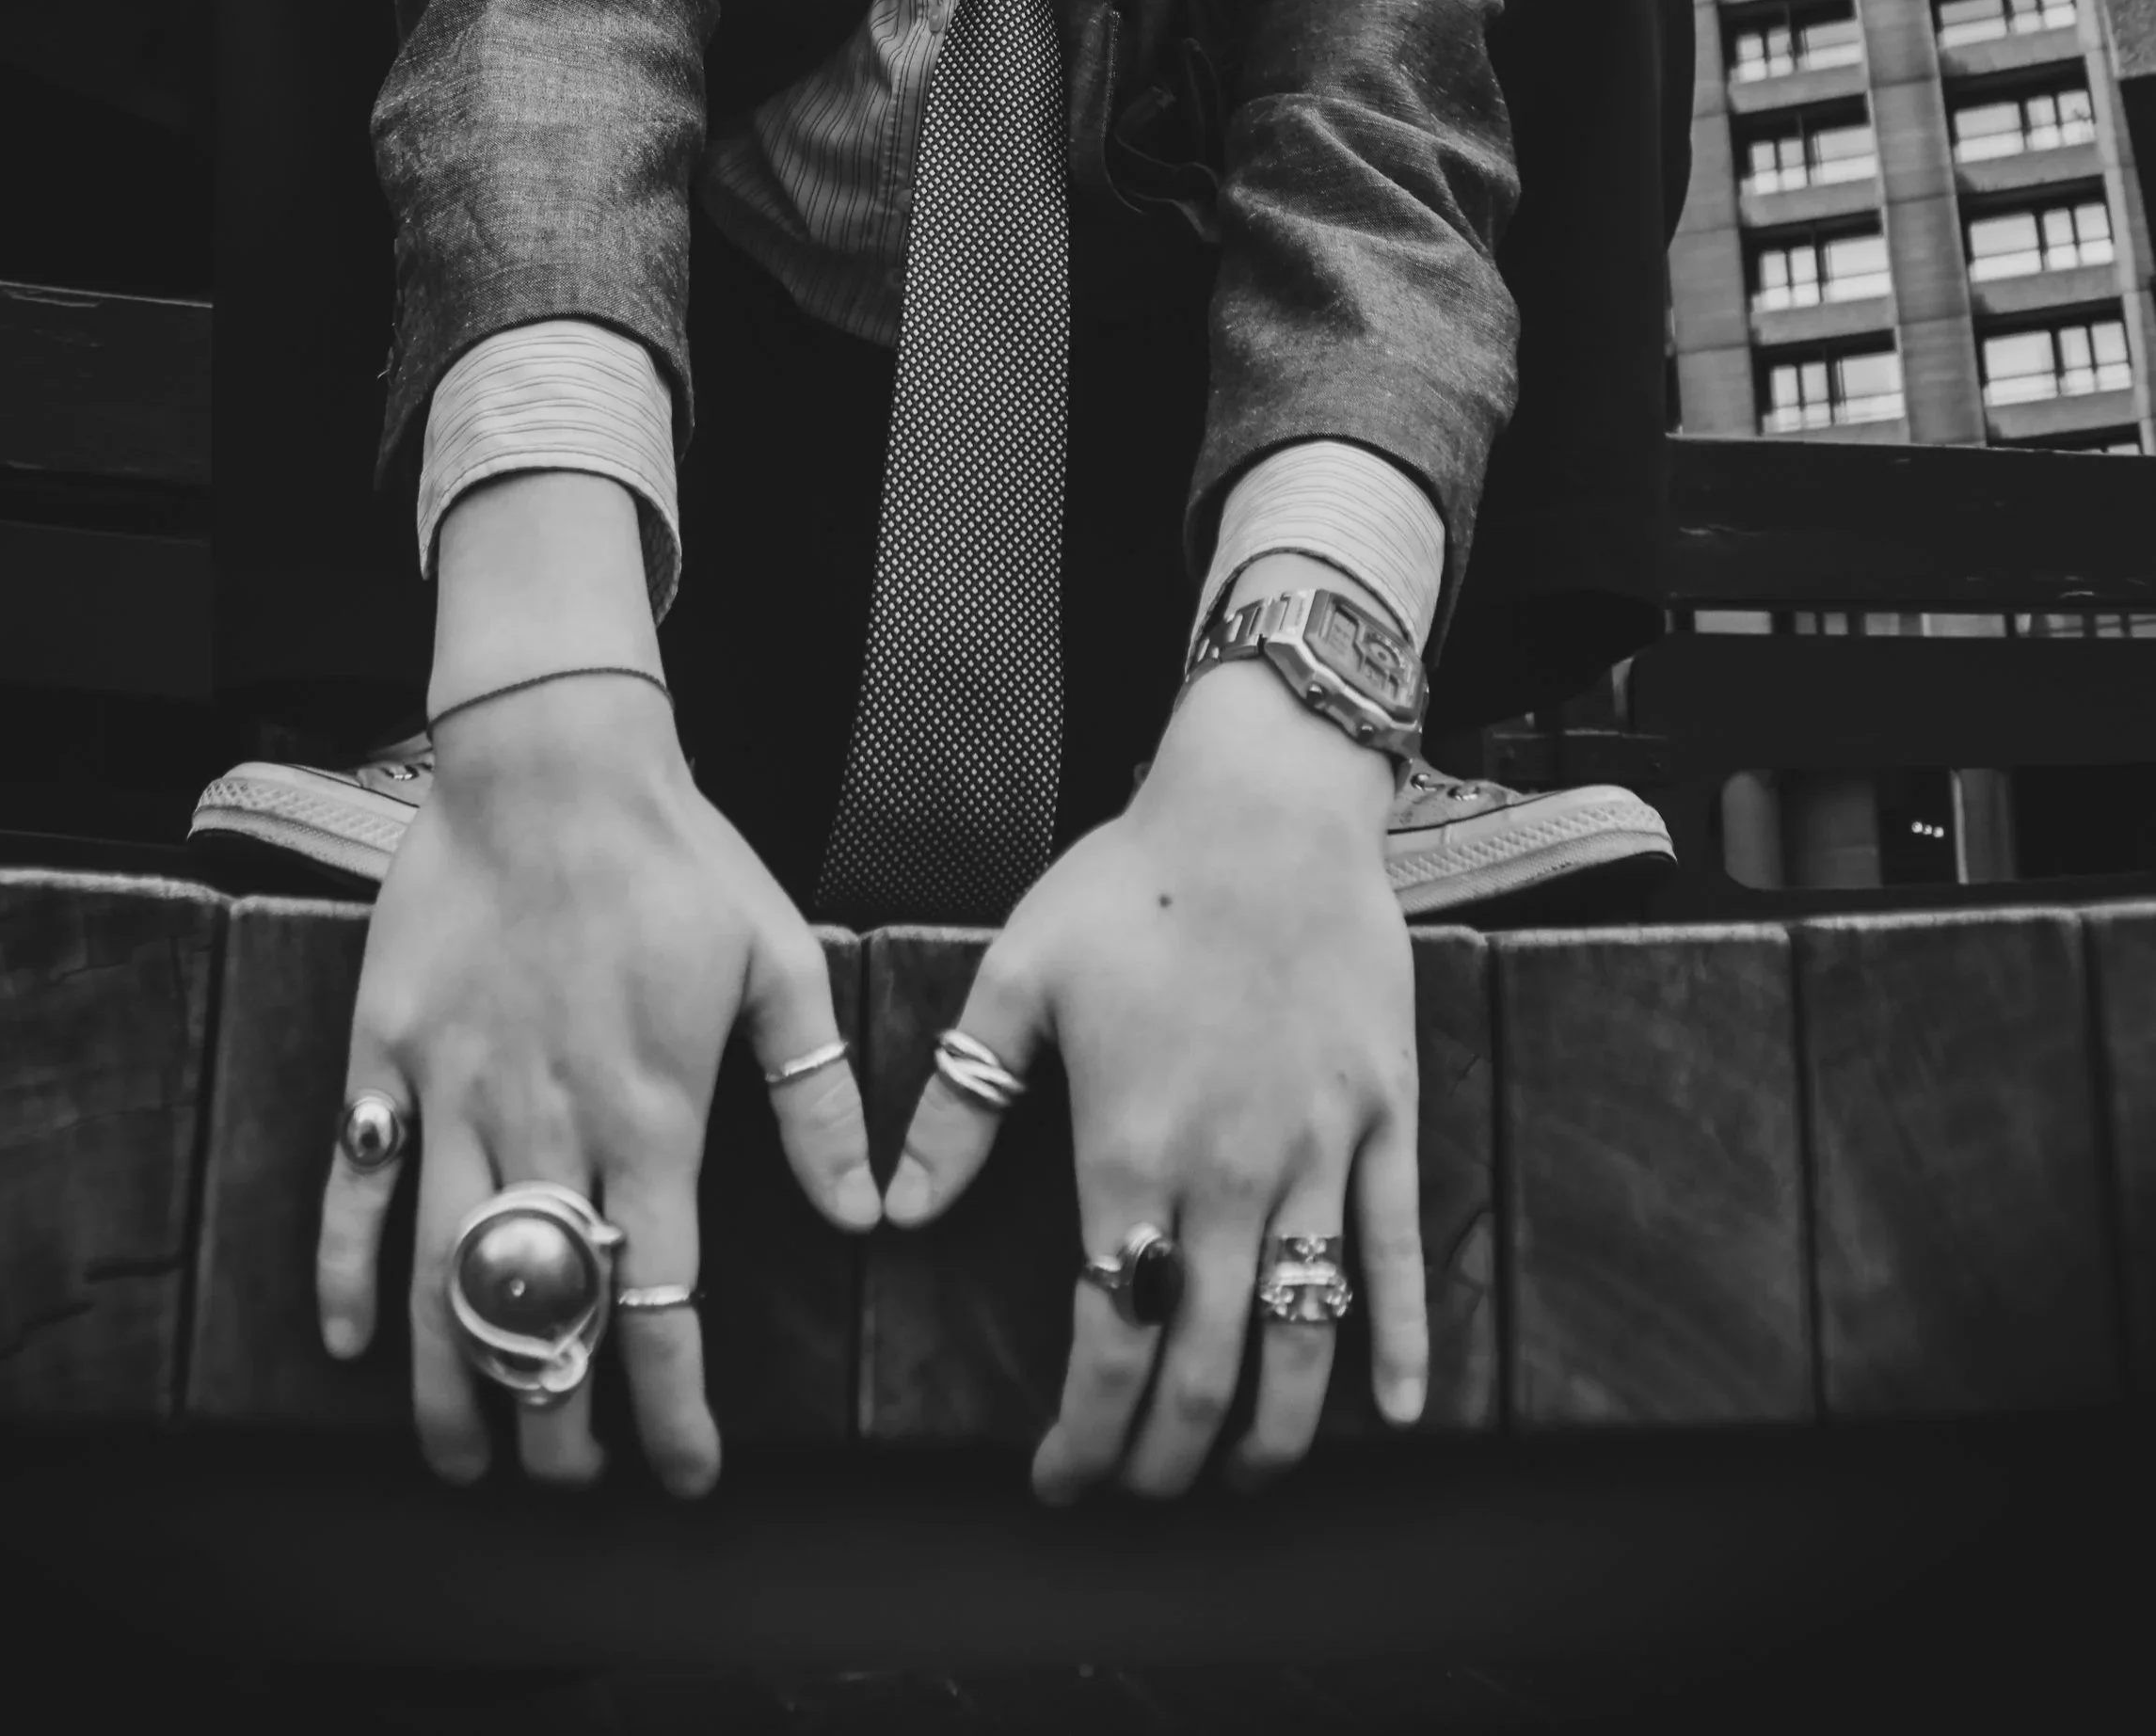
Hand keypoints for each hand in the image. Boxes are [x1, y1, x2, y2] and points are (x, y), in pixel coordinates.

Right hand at [317, 479, 877, 1493]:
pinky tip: (358, 1338)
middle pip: (548, 1311)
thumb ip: (815, 1096)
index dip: (673, 1403)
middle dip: (559, 1416)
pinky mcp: (389, 1054)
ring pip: (448, 1273)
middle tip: (572, 1475)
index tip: (688, 1472)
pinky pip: (357, 1183)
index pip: (662, 1295)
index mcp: (652, 1110)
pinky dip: (351, 1268)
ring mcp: (457, 1091)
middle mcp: (549, 1121)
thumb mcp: (777, 963)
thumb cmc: (678, 856)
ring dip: (454, 1379)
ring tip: (467, 1458)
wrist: (553, 758)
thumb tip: (865, 1215)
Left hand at [882, 644, 1424, 1502]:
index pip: (1106, 1341)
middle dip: (1167, 1456)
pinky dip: (1401, 1343)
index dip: (1086, 1435)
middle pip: (1202, 1366)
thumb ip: (959, 1105)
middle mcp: (1229, 1175)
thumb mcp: (1018, 978)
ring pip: (1303, 1335)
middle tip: (1141, 1493)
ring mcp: (1317, 1151)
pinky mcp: (1382, 1117)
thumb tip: (897, 1216)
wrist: (1265, 804)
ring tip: (1240, 1477)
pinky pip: (1396, 1251)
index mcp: (1129, 1152)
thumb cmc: (1131, 884)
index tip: (1060, 1481)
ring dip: (1272, 1431)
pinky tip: (1393, 1413)